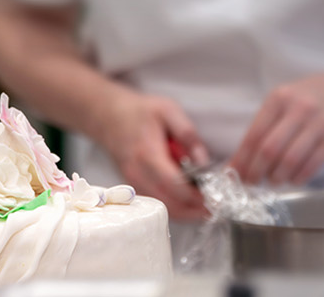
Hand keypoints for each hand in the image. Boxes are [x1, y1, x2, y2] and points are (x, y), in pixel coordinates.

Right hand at [96, 92, 207, 220]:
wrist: (107, 116)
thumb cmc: (139, 112)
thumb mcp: (168, 110)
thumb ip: (188, 134)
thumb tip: (204, 161)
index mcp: (147, 154)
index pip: (174, 185)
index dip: (196, 195)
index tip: (216, 195)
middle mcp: (137, 174)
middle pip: (170, 204)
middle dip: (195, 210)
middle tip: (216, 205)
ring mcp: (133, 183)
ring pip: (163, 209)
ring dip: (186, 212)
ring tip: (206, 204)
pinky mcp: (133, 188)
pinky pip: (157, 204)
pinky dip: (175, 207)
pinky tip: (189, 199)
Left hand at [230, 69, 323, 185]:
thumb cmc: (304, 102)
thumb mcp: (281, 104)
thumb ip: (261, 129)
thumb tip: (238, 162)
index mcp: (278, 99)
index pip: (254, 134)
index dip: (243, 158)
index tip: (235, 174)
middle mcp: (298, 109)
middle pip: (270, 148)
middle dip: (257, 170)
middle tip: (252, 182)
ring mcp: (319, 124)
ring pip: (291, 159)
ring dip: (277, 176)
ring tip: (272, 181)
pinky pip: (312, 164)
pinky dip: (298, 177)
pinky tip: (292, 179)